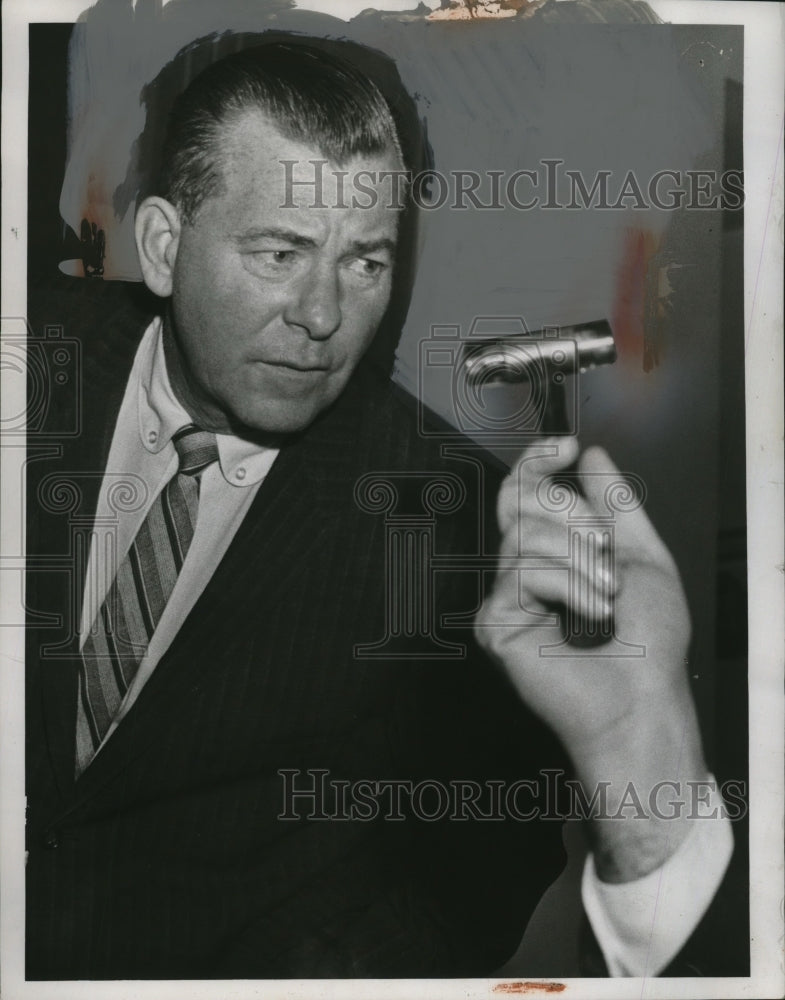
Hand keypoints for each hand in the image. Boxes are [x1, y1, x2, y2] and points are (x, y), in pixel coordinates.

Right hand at [475, 437, 707, 879]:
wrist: (643, 694)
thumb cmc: (649, 640)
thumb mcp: (643, 554)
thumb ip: (615, 502)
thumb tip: (592, 458)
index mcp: (556, 551)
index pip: (527, 492)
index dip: (537, 461)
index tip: (564, 446)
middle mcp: (527, 569)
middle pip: (518, 501)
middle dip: (571, 514)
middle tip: (604, 549)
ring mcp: (509, 595)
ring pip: (524, 534)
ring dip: (579, 558)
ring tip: (606, 591)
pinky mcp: (497, 621)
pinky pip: (523, 572)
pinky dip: (568, 585)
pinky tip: (590, 611)